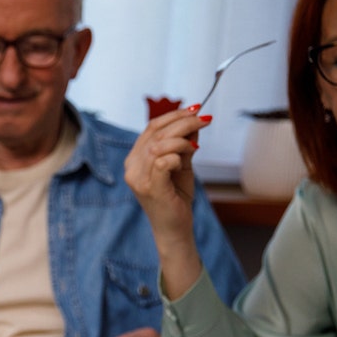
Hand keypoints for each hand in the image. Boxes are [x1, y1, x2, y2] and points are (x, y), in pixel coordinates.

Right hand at [124, 106, 211, 298]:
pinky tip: (190, 155)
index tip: (195, 109)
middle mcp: (132, 168)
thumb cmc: (175, 198)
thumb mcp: (181, 166)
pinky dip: (178, 154)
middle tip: (205, 119)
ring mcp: (138, 179)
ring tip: (198, 141)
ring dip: (183, 137)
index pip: (151, 129)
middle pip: (156, 133)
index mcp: (135, 160)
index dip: (173, 115)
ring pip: (159, 145)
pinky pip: (163, 161)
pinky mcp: (151, 188)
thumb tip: (195, 122)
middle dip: (184, 122)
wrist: (174, 228)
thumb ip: (184, 145)